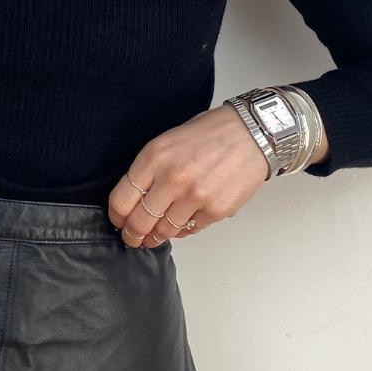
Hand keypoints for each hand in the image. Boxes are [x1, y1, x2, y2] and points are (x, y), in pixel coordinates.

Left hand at [108, 104, 270, 247]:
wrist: (254, 132)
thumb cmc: (211, 134)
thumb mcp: (168, 142)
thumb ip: (149, 171)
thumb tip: (133, 203)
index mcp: (155, 158)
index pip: (121, 200)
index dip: (117, 218)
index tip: (119, 223)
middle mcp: (173, 178)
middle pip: (139, 222)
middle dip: (133, 235)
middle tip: (133, 239)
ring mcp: (195, 196)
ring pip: (164, 231)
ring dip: (158, 236)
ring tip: (156, 235)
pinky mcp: (215, 210)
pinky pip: (190, 229)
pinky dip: (185, 228)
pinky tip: (186, 219)